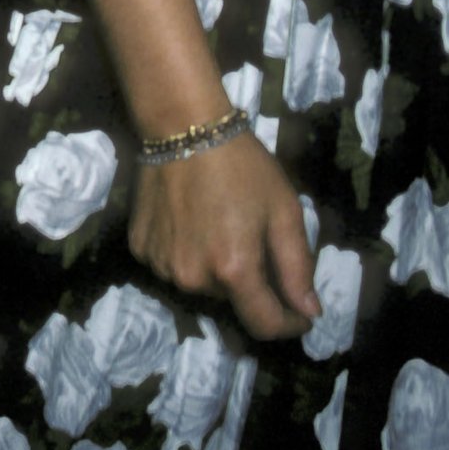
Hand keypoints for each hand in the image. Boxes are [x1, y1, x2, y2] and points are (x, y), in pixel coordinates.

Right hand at [128, 132, 321, 341]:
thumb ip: (297, 267)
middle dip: (249, 283)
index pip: (265, 324)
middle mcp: (194, 277)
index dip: (289, 323)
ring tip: (217, 228)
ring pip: (201, 285)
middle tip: (252, 241)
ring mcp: (161, 264)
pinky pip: (172, 267)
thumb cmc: (241, 164)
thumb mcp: (284, 210)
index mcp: (234, 269)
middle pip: (232, 302)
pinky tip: (189, 222)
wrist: (181, 125)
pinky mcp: (140, 249)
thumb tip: (308, 313)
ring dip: (215, 270)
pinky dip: (185, 255)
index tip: (300, 312)